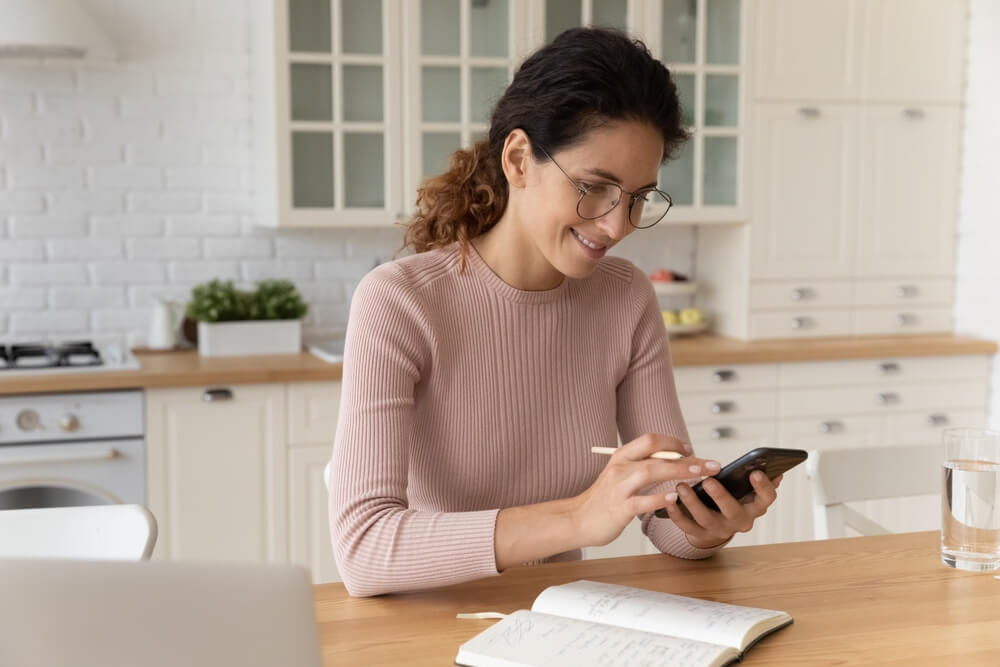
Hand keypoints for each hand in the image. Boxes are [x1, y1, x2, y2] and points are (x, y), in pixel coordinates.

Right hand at [570, 434, 720, 547]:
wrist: (577, 519)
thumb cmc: (603, 499)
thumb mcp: (620, 475)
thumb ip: (641, 466)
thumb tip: (673, 461)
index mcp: (621, 456)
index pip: (650, 440)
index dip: (673, 442)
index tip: (691, 450)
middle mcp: (619, 467)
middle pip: (655, 453)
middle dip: (686, 457)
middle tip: (709, 464)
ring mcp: (618, 488)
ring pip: (650, 472)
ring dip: (678, 471)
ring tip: (699, 474)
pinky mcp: (619, 509)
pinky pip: (641, 501)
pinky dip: (659, 498)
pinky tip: (674, 498)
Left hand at [661, 470, 782, 548]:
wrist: (716, 525)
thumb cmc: (733, 499)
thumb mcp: (746, 489)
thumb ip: (756, 478)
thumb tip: (771, 469)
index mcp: (755, 506)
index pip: (766, 498)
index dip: (763, 486)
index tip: (755, 472)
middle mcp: (740, 521)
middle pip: (734, 511)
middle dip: (721, 496)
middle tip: (708, 480)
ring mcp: (720, 529)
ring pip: (706, 518)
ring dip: (692, 502)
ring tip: (681, 486)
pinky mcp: (701, 534)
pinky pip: (687, 526)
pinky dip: (676, 513)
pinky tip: (670, 500)